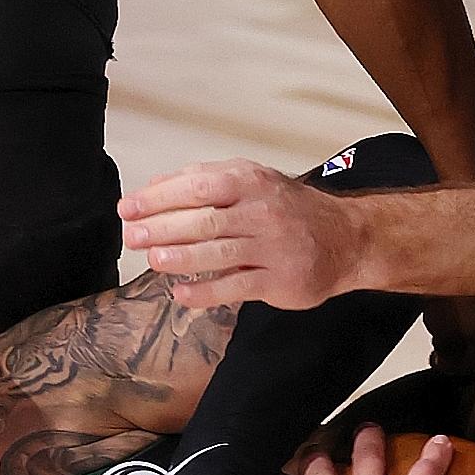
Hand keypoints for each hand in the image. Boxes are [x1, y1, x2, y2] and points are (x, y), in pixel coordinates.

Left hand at [118, 160, 368, 309]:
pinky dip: (205, 292)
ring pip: (219, 253)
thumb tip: (153, 187)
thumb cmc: (290, 210)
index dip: (158, 197)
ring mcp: (273, 247)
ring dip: (180, 257)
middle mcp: (263, 211)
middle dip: (162, 228)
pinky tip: (181, 293)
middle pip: (205, 220)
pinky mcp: (280, 281)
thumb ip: (205, 181)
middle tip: (133, 237)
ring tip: (153, 260)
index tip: (128, 208)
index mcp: (251, 181)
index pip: (197, 186)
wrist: (346, 239)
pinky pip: (236, 287)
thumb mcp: (253, 181)